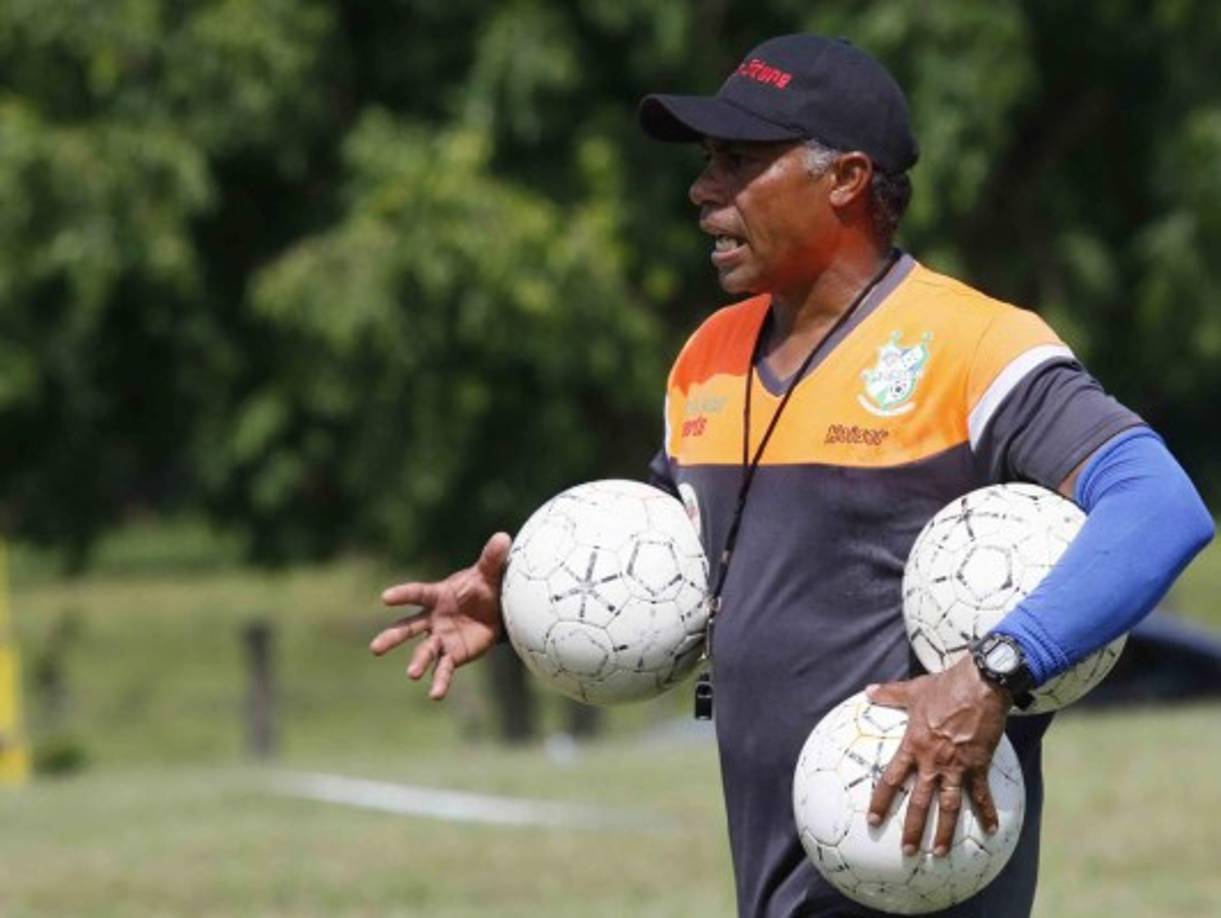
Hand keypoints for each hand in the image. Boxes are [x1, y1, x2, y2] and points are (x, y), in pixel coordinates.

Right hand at [370, 532, 511, 699]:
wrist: (498, 610)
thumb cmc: (486, 588)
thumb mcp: (490, 574)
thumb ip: (492, 558)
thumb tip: (503, 537)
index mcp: (438, 595)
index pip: (417, 594)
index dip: (402, 595)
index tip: (385, 597)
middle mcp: (433, 618)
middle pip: (407, 628)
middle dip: (392, 638)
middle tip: (375, 648)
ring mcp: (440, 638)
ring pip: (423, 652)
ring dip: (417, 662)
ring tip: (412, 674)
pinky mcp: (453, 654)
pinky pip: (444, 669)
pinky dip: (440, 682)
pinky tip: (435, 695)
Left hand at [865, 656, 1010, 856]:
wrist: (980, 685)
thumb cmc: (945, 686)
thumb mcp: (913, 690)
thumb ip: (890, 694)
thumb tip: (868, 691)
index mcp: (913, 746)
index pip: (892, 779)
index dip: (881, 801)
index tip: (873, 820)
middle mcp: (933, 761)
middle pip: (919, 802)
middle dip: (912, 829)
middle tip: (907, 852)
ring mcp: (957, 766)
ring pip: (949, 806)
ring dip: (945, 832)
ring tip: (940, 854)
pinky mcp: (979, 765)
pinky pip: (982, 795)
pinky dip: (987, 813)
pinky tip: (992, 832)